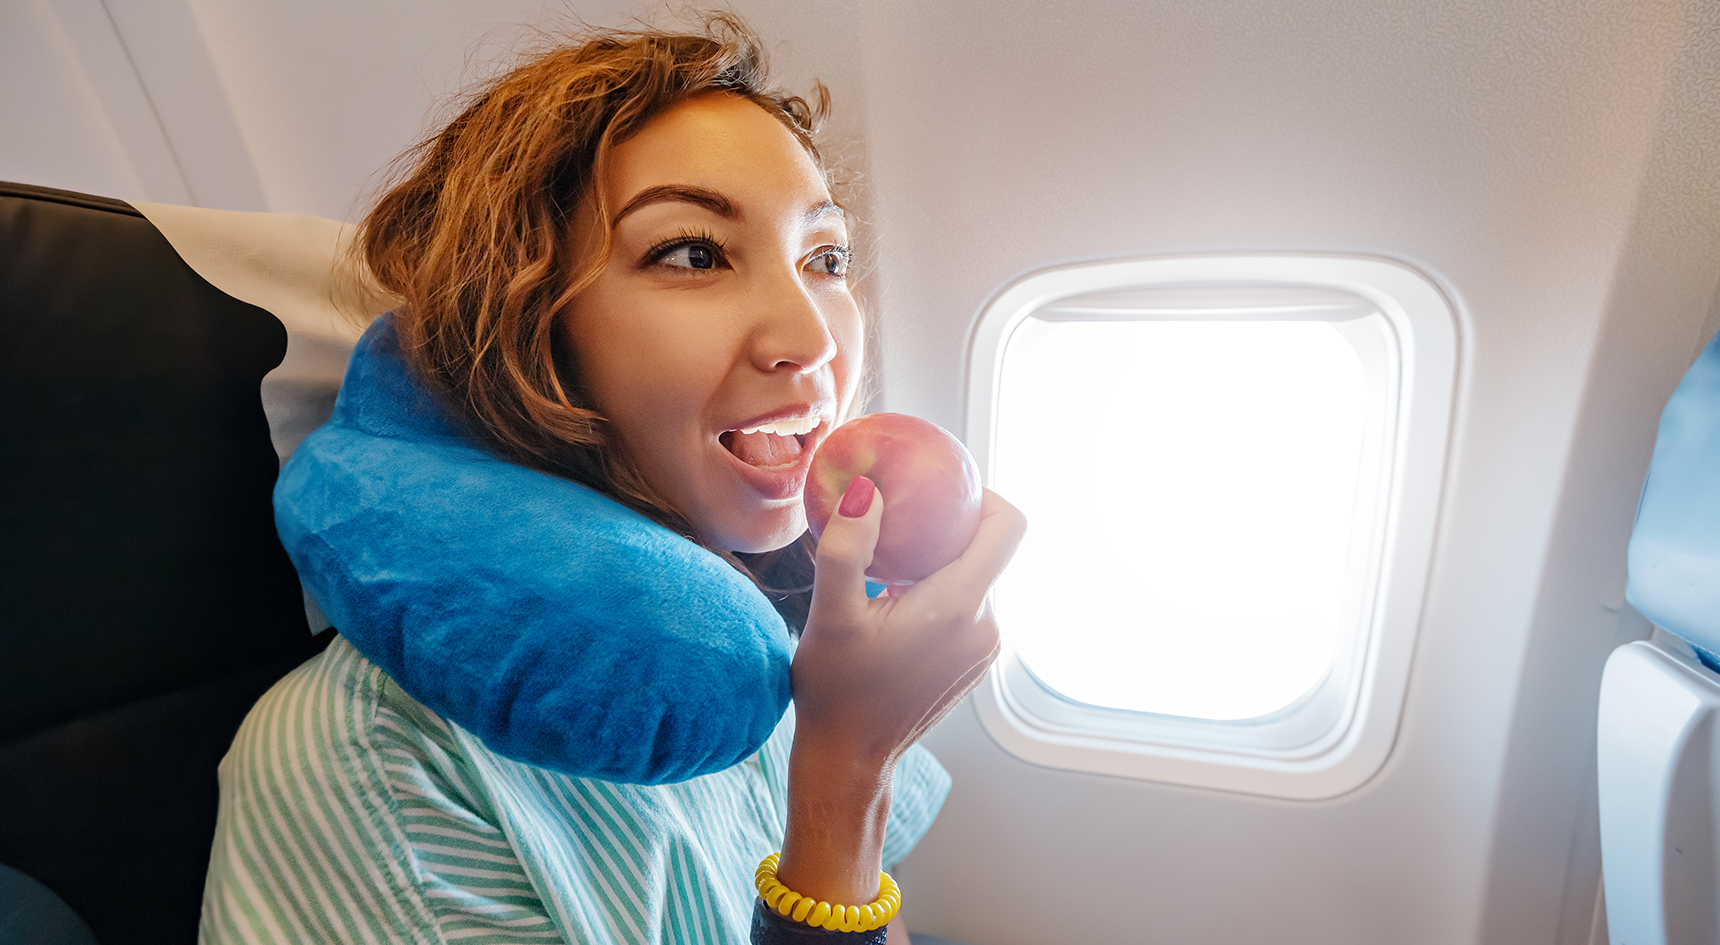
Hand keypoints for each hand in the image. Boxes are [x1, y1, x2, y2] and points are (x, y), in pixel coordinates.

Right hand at [793, 483, 1026, 764]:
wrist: (849, 759)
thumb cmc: (836, 691)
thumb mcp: (831, 614)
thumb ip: (849, 548)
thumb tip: (867, 490)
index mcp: (959, 607)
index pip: (1009, 526)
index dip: (983, 495)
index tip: (939, 489)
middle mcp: (986, 626)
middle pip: (990, 549)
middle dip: (950, 528)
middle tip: (900, 520)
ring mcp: (985, 648)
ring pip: (978, 578)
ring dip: (942, 562)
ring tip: (891, 564)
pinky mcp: (975, 662)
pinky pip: (970, 607)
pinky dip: (942, 592)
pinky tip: (897, 600)